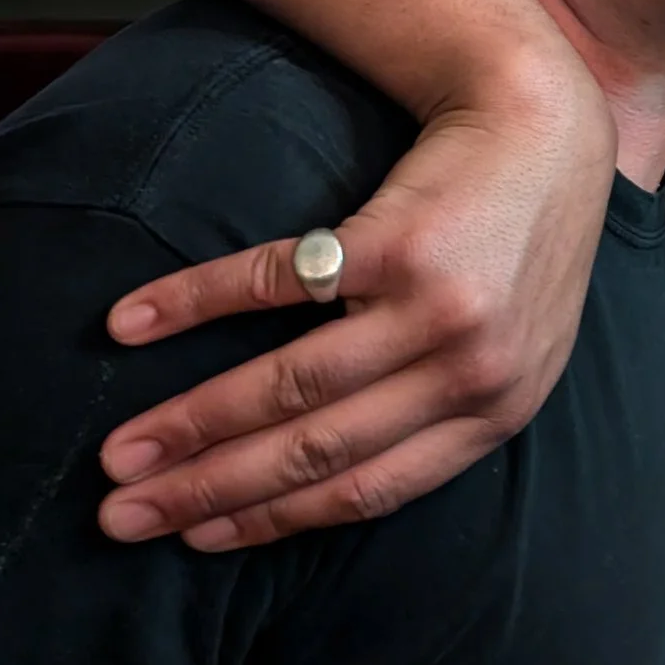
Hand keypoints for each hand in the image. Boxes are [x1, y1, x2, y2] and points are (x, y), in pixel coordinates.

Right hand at [93, 64, 615, 549]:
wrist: (546, 124)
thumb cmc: (518, 241)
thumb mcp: (515, 345)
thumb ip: (444, 408)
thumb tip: (324, 476)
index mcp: (498, 410)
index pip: (366, 489)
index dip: (271, 520)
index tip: (195, 539)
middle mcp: (471, 371)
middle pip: (314, 449)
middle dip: (209, 490)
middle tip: (123, 515)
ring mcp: (436, 308)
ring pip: (290, 385)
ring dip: (189, 423)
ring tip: (118, 451)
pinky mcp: (399, 242)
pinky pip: (277, 285)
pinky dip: (194, 304)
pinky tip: (132, 324)